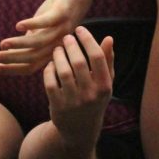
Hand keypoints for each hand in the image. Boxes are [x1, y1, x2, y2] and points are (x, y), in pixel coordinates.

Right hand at [0, 0, 94, 74]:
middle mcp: (59, 44)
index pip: (32, 67)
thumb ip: (29, 42)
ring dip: (20, 44)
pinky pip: (48, 22)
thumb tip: (10, 55)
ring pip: (40, 42)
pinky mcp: (63, 12)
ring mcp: (62, 28)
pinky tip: (18, 26)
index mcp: (53, 51)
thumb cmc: (56, 12)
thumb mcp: (41, 30)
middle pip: (34, 58)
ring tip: (3, 44)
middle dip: (12, 59)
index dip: (13, 69)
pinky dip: (33, 24)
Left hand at [43, 27, 113, 148]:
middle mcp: (90, 95)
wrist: (80, 130)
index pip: (97, 57)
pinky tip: (51, 64)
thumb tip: (109, 38)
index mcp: (104, 87)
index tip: (80, 29)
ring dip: (58, 56)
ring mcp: (73, 102)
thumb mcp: (105, 83)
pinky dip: (49, 70)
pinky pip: (50, 82)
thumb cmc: (94, 99)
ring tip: (57, 49)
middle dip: (71, 46)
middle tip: (66, 38)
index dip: (87, 39)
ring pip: (63, 71)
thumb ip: (108, 61)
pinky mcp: (58, 106)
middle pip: (79, 62)